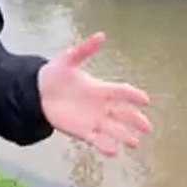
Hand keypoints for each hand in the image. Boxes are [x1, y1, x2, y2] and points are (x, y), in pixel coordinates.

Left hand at [37, 32, 151, 156]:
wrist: (38, 92)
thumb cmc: (55, 74)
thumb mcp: (68, 59)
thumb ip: (85, 49)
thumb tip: (100, 35)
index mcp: (101, 88)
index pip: (122, 92)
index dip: (134, 95)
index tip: (146, 100)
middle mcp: (101, 106)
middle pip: (124, 114)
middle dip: (137, 120)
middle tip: (148, 128)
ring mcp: (93, 120)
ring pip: (114, 130)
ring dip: (125, 136)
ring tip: (135, 143)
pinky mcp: (82, 131)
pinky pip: (97, 140)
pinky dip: (106, 145)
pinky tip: (114, 151)